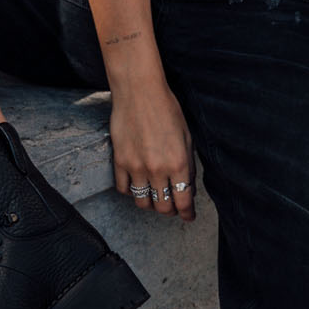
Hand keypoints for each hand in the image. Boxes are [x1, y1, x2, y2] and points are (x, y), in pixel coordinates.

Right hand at [110, 74, 195, 218]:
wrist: (139, 91)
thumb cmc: (166, 108)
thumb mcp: (187, 136)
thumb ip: (188, 164)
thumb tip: (188, 186)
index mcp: (179, 163)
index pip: (183, 200)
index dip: (187, 213)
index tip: (188, 217)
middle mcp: (158, 169)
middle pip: (163, 207)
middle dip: (170, 211)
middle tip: (173, 208)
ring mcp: (136, 167)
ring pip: (142, 202)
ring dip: (151, 204)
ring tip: (155, 198)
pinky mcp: (120, 161)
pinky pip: (124, 189)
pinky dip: (132, 192)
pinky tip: (137, 186)